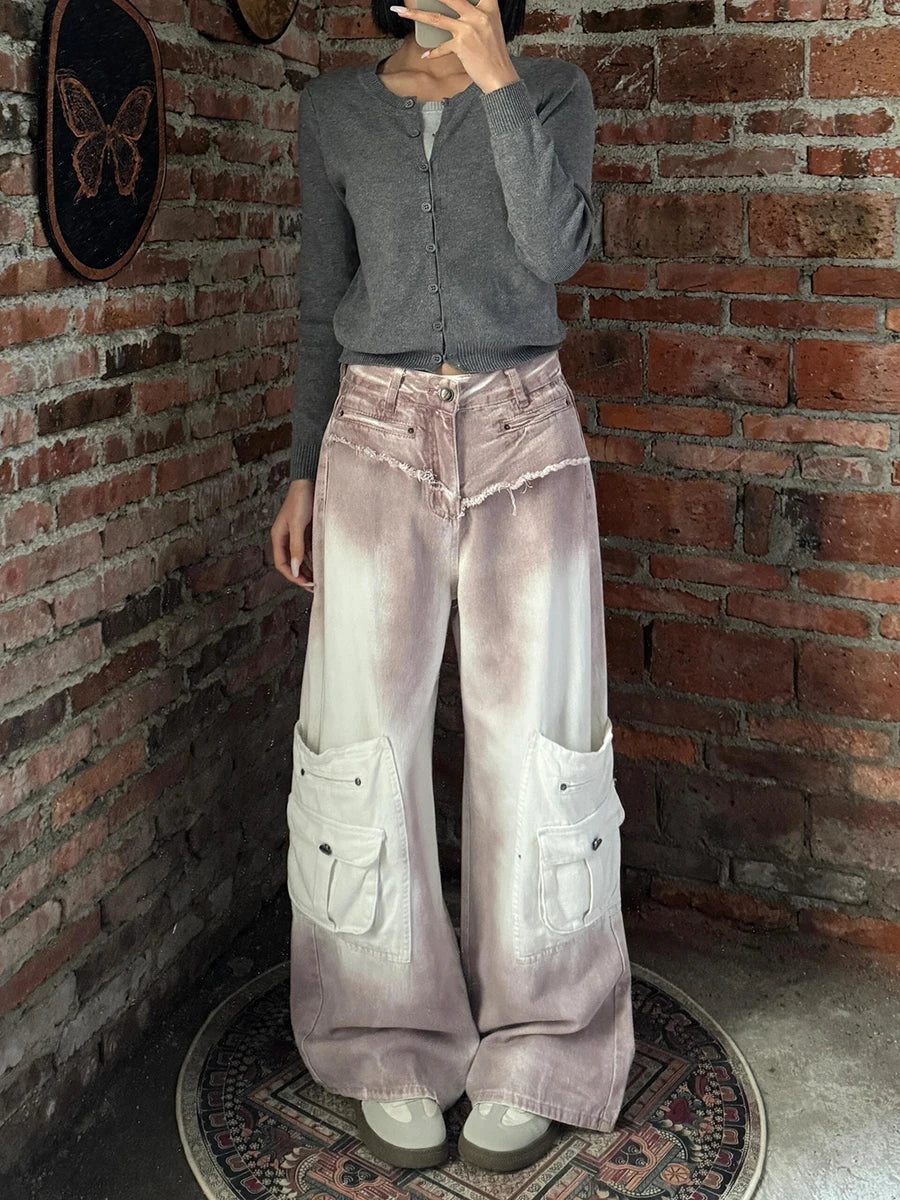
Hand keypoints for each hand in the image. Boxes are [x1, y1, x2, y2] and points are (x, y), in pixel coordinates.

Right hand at [271, 479, 315, 591]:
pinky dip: (313, 558)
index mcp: (278, 536)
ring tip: (318, 578)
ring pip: (300, 557)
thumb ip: (296, 547)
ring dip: (307, 568)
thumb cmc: (301, 501)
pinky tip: (321, 564)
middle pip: (291, 563)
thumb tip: (295, 568)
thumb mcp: (297, 525)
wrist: (309, 482)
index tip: (305, 583)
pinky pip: (309, 550)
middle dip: (300, 575)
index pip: (282, 563)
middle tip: (313, 586)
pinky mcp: (306, 531)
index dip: (292, 575)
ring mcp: (296, 535)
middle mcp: (286, 538)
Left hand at [388, 0, 519, 94]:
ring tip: (401, 11)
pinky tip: (426, 55)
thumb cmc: (494, 52)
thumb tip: (460, 9)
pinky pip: (442, 46)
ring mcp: (469, 28)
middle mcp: (478, 14)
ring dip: (416, 14)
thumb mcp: (491, 25)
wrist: (500, 75)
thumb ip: (478, 13)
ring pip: (437, 18)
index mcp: (489, 6)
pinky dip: (434, 52)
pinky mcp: (462, 45)